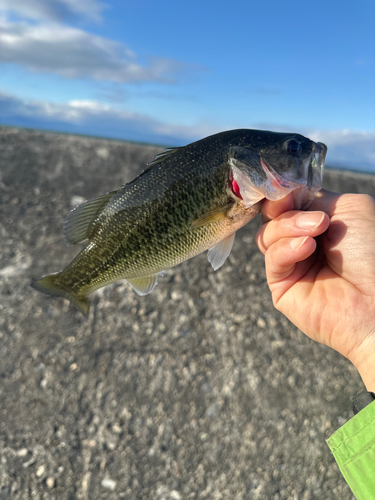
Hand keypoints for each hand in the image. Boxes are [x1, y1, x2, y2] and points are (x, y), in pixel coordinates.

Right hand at [255, 189, 374, 390]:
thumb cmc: (372, 252)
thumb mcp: (350, 207)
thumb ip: (315, 196)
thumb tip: (284, 194)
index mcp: (319, 222)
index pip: (287, 201)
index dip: (282, 192)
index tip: (285, 187)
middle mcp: (302, 241)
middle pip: (271, 216)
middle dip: (281, 206)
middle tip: (296, 204)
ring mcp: (291, 264)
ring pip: (266, 235)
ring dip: (288, 226)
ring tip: (316, 231)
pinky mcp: (281, 285)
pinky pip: (272, 258)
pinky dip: (286, 248)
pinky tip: (307, 248)